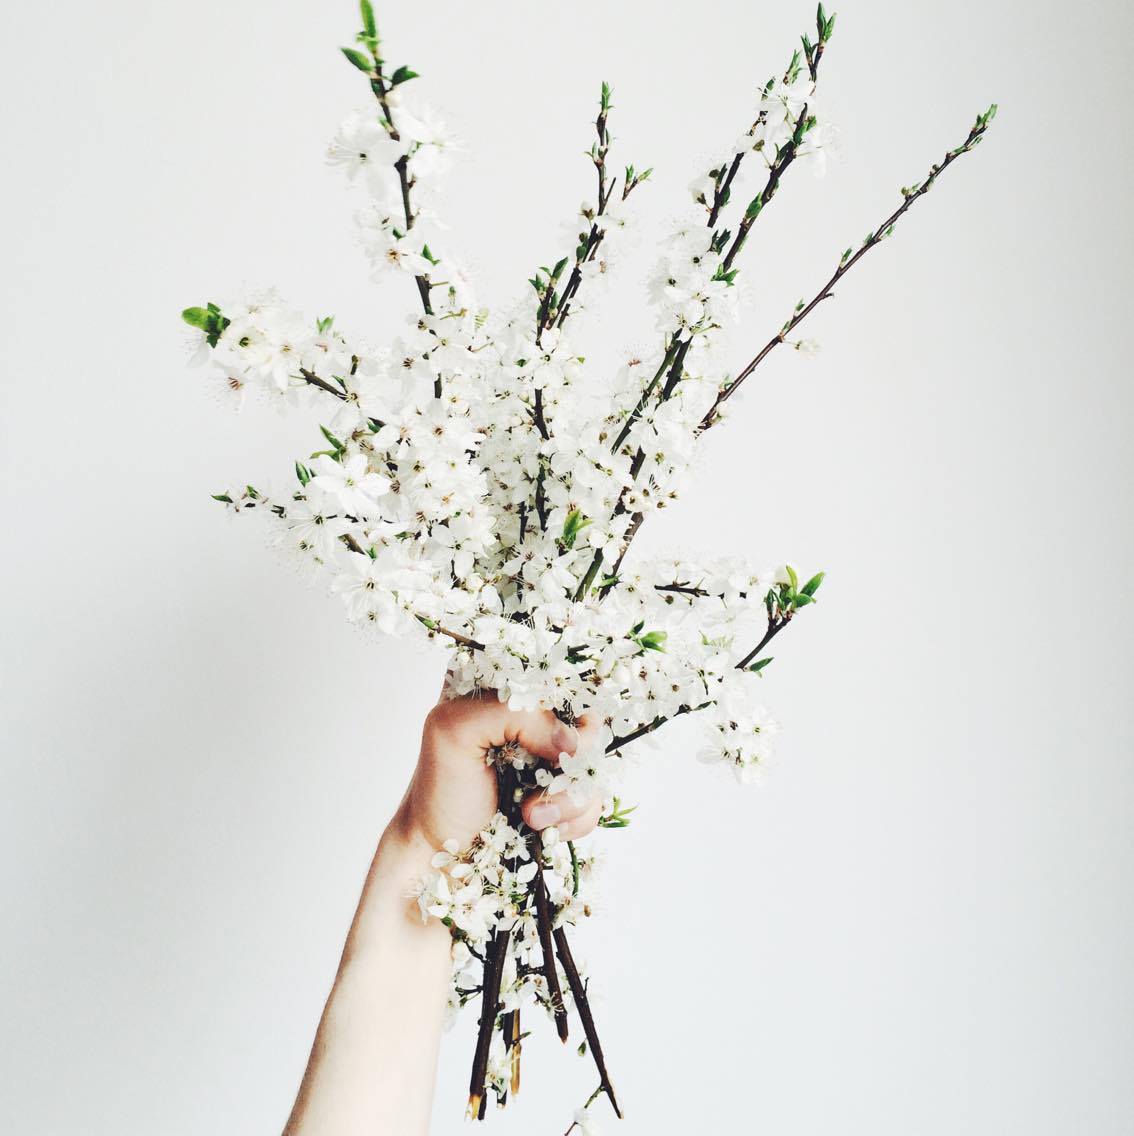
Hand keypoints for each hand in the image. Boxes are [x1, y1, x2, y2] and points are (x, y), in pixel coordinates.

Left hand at [392, 693, 603, 854]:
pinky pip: (596, 798)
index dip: (569, 695)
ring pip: (597, 760)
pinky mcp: (566, 791)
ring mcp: (554, 754)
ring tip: (529, 815)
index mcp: (506, 684)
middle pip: (590, 713)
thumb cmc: (439, 787)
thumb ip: (510, 714)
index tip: (555, 730)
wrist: (441, 854)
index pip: (558, 667)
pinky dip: (572, 818)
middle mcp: (535, 715)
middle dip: (573, 754)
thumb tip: (571, 742)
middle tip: (548, 773)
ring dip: (568, 795)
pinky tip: (541, 826)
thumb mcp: (454, 730)